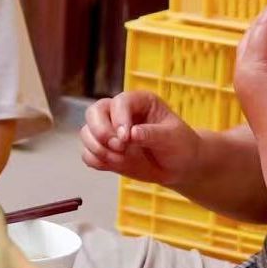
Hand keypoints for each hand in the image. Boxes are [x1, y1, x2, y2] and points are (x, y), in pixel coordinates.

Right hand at [80, 89, 200, 185]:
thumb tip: (132, 134)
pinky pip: (87, 154)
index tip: (126, 139)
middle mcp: (120, 113)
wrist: (178, 166)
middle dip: (100, 132)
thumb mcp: (172, 138)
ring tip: (121, 159)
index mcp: (139, 102)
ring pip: (86, 133)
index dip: (118, 119)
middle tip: (118, 148)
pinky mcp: (104, 150)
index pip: (119, 102)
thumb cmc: (179, 146)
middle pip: (93, 112)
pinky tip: (114, 165)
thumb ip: (152, 134)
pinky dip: (97, 161)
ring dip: (99, 149)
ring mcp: (109, 131)